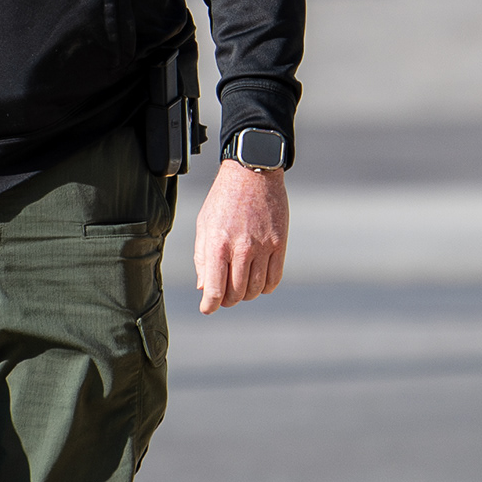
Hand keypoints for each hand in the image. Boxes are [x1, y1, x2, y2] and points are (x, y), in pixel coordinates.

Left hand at [194, 161, 286, 312]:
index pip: (215, 290)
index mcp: (217, 244)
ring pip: (256, 289)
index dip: (210, 306)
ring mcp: (263, 247)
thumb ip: (202, 258)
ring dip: (247, 294)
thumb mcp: (205, 225)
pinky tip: (259, 281)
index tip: (208, 309)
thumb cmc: (223, 199)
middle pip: (236, 293)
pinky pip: (275, 278)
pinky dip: (266, 287)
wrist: (252, 172)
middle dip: (228, 300)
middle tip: (224, 295)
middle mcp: (241, 248)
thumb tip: (204, 288)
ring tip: (241, 286)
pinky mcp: (279, 243)